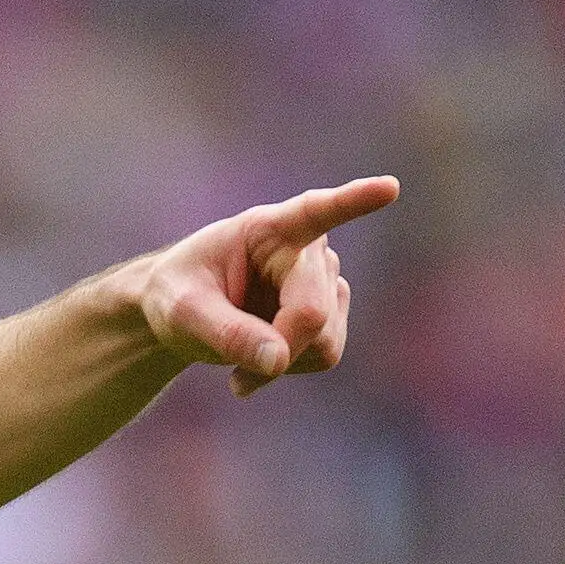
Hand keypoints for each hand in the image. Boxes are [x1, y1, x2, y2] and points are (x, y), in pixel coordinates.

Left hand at [137, 175, 398, 394]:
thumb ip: (225, 333)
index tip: (387, 188)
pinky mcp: (333, 310)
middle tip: (235, 374)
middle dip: (276, 348)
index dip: (353, 202)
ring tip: (239, 361)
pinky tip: (260, 363)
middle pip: (313, 313)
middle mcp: (309, 248)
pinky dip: (289, 368)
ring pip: (325, 340)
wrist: (184, 313)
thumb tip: (278, 360)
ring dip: (281, 363)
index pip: (315, 212)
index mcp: (268, 228)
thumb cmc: (177, 297)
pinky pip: (325, 355)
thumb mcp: (182, 313)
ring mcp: (326, 279)